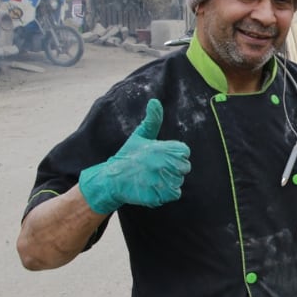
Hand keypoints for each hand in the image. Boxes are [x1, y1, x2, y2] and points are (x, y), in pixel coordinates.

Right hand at [78, 99, 191, 214]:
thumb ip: (152, 120)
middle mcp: (165, 164)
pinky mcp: (160, 195)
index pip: (184, 152)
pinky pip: (175, 194)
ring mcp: (162, 180)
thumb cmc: (127, 156)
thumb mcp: (140, 136)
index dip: (173, 155)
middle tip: (154, 169)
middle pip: (184, 167)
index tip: (160, 157)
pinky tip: (152, 187)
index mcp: (164, 148)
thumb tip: (155, 101)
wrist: (111, 179)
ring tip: (151, 178)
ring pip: (179, 181)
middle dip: (172, 169)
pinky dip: (166, 193)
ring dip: (168, 181)